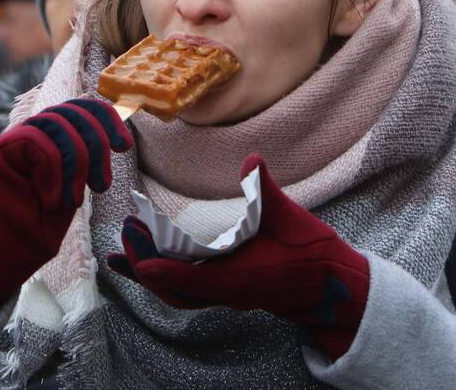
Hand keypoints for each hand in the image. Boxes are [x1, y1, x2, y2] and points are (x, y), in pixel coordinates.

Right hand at [0, 99, 132, 322]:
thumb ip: (77, 171)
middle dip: (97, 142)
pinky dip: (54, 167)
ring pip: (54, 122)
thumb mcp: (63, 200)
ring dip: (76, 160)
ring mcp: (6, 145)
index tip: (124, 145)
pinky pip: (34, 139)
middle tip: (101, 184)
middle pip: (69, 111)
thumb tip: (105, 142)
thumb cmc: (22, 241)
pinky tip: (53, 199)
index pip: (75, 111)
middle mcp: (23, 140)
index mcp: (43, 148)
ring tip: (73, 199)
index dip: (103, 118)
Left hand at [108, 154, 369, 359]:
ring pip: (178, 295)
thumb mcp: (292, 217)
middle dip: (145, 266)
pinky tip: (152, 265)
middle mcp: (228, 293)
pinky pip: (188, 292)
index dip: (157, 266)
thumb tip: (251, 159)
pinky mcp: (229, 292)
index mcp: (238, 278)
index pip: (187, 279)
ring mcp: (228, 296)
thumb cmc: (314, 253)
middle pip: (173, 291)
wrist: (333, 286)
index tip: (135, 252)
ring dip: (150, 275)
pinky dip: (166, 278)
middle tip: (126, 236)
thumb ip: (267, 189)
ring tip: (121, 256)